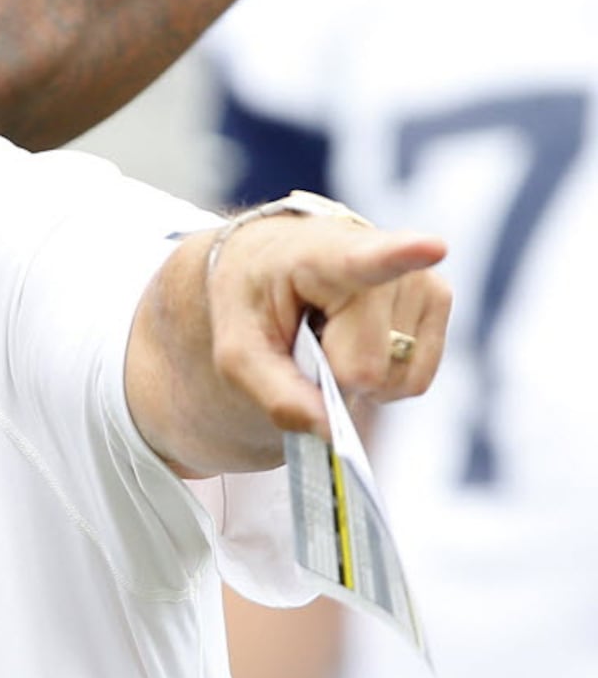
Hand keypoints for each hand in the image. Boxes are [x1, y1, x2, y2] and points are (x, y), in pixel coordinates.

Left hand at [207, 215, 451, 443]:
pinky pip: (415, 380)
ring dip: (360, 376)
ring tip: (333, 331)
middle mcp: (384, 255)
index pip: (368, 258)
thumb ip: (277, 394)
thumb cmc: (255, 303)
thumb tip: (332, 430)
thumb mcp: (238, 352)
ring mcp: (419, 277)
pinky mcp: (439, 298)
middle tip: (306, 339)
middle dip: (333, 374)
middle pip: (365, 368)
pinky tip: (360, 339)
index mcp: (322, 255)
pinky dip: (383, 379)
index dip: (403, 255)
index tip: (432, 247)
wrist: (276, 265)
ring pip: (396, 379)